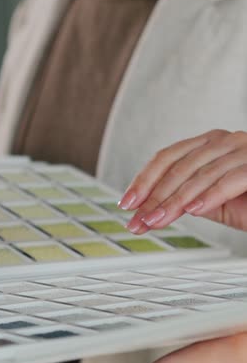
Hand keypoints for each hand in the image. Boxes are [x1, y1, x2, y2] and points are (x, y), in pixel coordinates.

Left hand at [118, 130, 246, 233]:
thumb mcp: (212, 201)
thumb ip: (186, 198)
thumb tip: (152, 207)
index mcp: (209, 145)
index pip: (167, 158)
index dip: (143, 180)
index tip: (126, 204)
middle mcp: (226, 141)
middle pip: (178, 166)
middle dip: (153, 197)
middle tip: (137, 221)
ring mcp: (245, 149)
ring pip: (200, 174)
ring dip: (174, 201)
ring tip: (157, 221)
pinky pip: (232, 178)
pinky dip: (211, 195)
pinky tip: (194, 210)